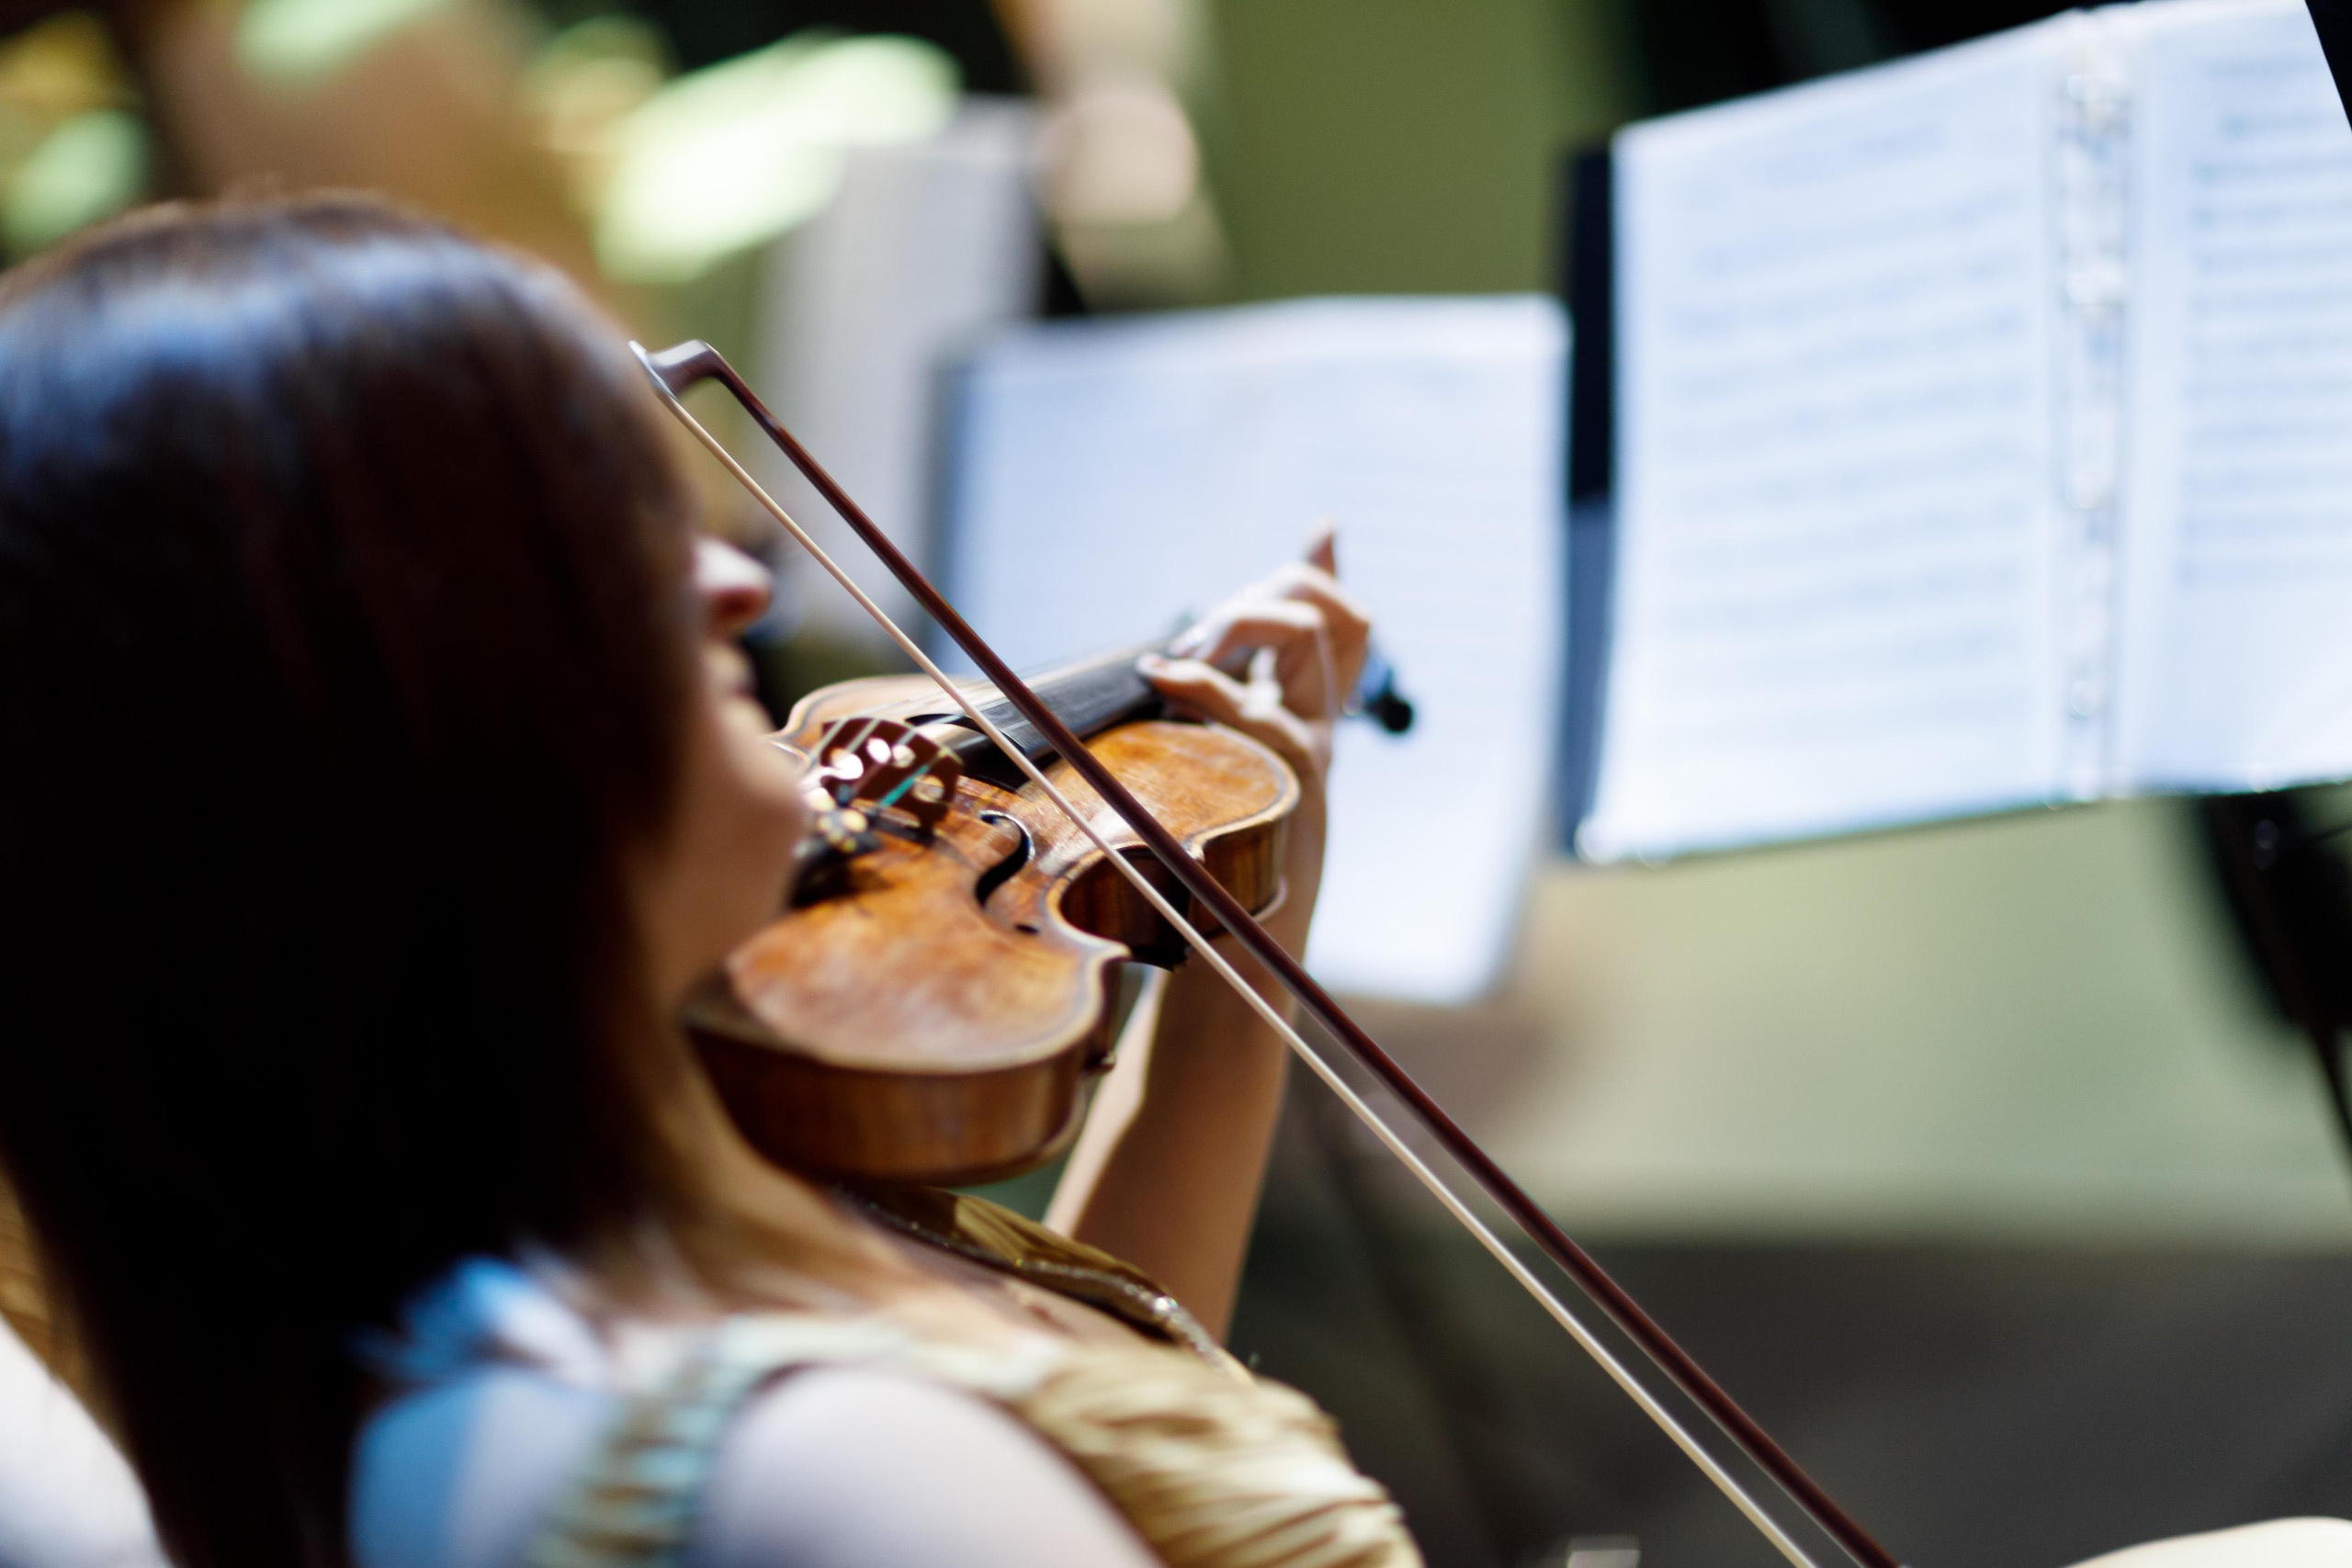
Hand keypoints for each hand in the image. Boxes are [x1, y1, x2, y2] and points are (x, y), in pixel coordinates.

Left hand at [1136, 527, 1370, 956]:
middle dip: (1264, 594)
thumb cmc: (1201, 893)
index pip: (1346, 627)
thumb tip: (1157, 667)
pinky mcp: (1291, 790)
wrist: (1230, 972)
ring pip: (1303, 637)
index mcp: (1304, 732)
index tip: (1323, 530)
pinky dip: (1211, 684)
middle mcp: (1318, 738)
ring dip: (1237, 622)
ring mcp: (1310, 761)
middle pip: (1329, 611)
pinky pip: (1261, 711)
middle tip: (1202, 643)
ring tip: (1180, 662)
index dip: (1330, 569)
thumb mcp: (1196, 796)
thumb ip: (1191, 739)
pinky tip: (1166, 678)